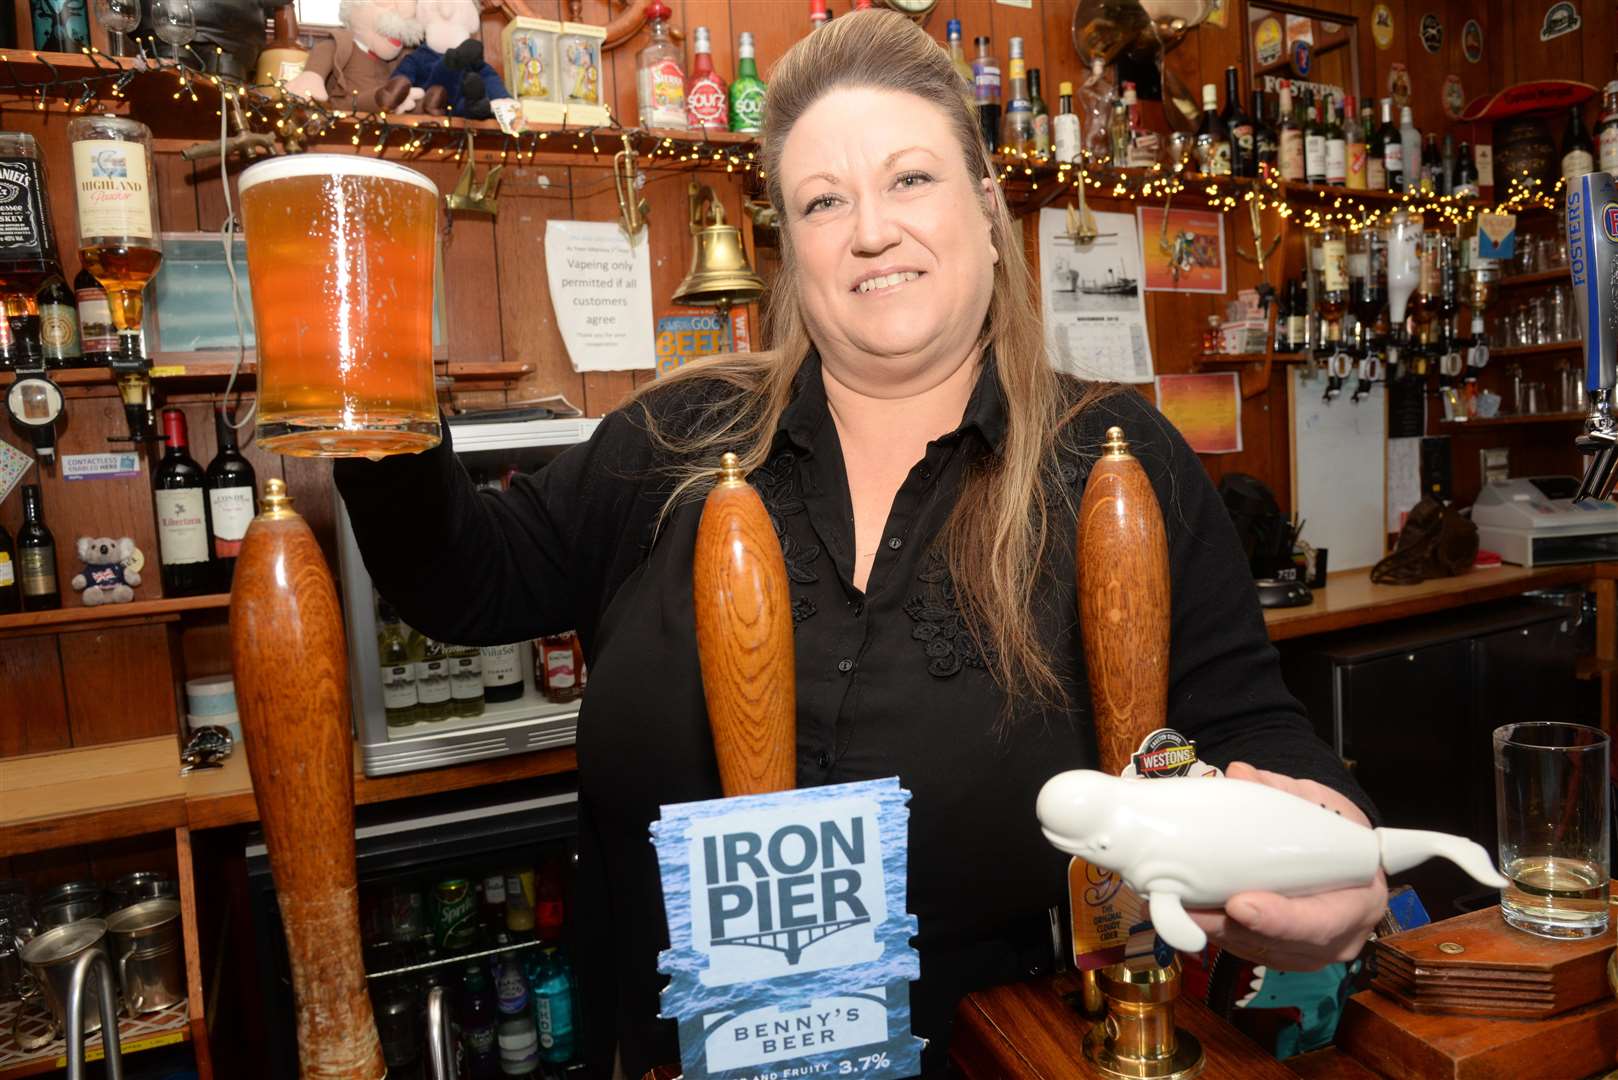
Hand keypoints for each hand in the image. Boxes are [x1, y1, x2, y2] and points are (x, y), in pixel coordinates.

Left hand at [1187, 762, 1386, 970]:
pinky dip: (1215, 934)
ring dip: (1213, 933)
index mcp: (1359, 903)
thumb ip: (1282, 791)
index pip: (1319, 922)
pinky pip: (1245, 951)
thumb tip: (1240, 772)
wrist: (1347, 855)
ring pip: (1255, 952)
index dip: (1279, 919)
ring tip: (1175, 907)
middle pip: (1279, 945)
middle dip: (1229, 928)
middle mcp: (1337, 938)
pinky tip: (1186, 913)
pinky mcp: (1280, 953)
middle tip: (1188, 907)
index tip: (1240, 905)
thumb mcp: (1321, 805)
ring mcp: (1307, 952)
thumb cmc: (1337, 832)